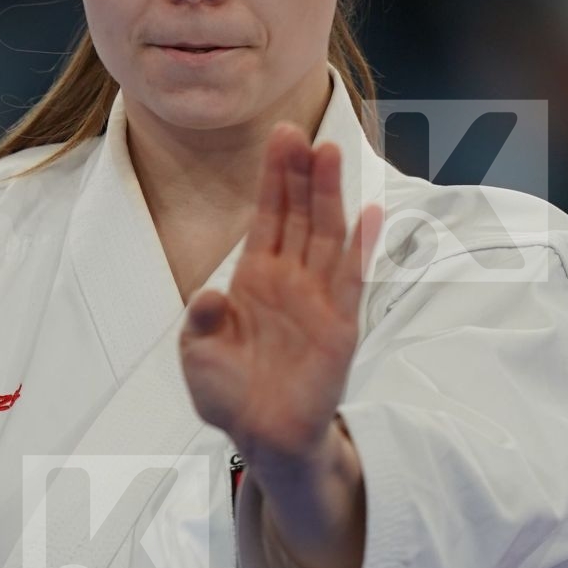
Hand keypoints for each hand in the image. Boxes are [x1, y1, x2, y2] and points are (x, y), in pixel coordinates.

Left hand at [179, 122, 383, 462]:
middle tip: (299, 130)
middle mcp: (290, 279)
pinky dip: (361, 248)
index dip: (275, 176)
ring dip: (329, 195)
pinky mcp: (339, 327)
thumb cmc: (230, 392)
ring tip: (329, 153)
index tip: (279, 136)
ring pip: (327, 236)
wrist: (262, 437)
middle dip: (300, 172)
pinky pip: (351, 281)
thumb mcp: (198, 353)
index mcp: (255, 277)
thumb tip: (210, 295)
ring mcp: (317, 299)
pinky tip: (370, 213)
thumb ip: (202, 322)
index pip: (269, 215)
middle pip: (300, 214)